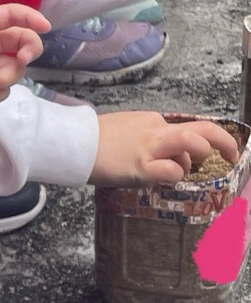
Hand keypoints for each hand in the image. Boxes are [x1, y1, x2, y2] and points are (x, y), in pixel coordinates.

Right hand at [89, 111, 239, 185]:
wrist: (70, 142)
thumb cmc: (89, 140)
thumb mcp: (123, 131)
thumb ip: (142, 139)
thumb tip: (155, 157)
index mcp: (152, 122)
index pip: (186, 129)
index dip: (201, 144)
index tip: (204, 155)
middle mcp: (156, 131)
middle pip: (202, 129)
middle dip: (224, 142)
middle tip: (232, 155)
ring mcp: (149, 148)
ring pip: (194, 143)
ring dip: (200, 157)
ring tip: (187, 169)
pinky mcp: (140, 166)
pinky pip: (172, 171)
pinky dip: (174, 177)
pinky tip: (162, 180)